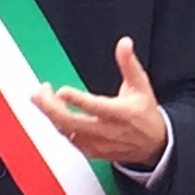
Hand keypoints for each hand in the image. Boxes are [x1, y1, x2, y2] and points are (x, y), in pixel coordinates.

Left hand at [32, 37, 167, 167]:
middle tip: (40, 92)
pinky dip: (59, 125)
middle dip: (51, 108)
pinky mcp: (92, 151)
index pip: (95, 108)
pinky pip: (69, 140)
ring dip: (51, 115)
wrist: (153, 145)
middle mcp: (107, 131)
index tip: (61, 90)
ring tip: (41, 98)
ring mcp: (98, 143)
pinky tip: (53, 112)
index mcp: (120, 113)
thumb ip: (129, 63)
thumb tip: (124, 43)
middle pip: (73, 123)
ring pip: (67, 131)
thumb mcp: (141, 85)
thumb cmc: (145, 112)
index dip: (77, 100)